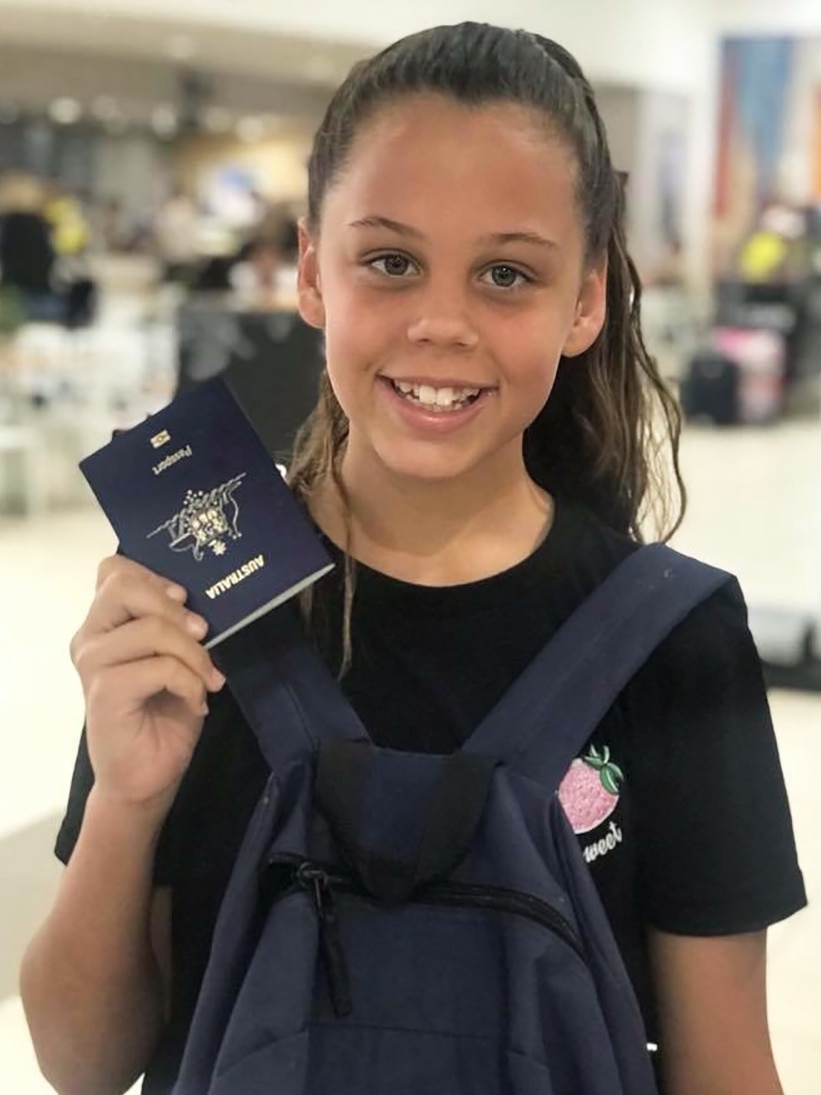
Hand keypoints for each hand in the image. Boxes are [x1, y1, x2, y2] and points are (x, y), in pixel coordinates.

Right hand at [70, 556, 225, 814]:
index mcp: (106, 623)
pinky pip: (160, 667)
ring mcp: (93, 663)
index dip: (154, 577)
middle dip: (175, 608)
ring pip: (152, 629)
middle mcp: (91, 636)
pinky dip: (190, 682)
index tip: (184, 600)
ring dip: (193, 654)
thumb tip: (197, 601)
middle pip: (125, 586)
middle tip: (203, 635)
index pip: (114, 570)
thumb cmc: (164, 714)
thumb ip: (176, 625)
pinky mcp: (105, 691)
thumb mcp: (178, 658)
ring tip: (207, 680)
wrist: (146, 777)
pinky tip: (197, 702)